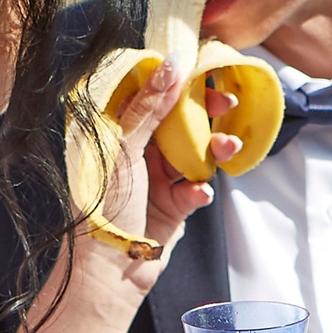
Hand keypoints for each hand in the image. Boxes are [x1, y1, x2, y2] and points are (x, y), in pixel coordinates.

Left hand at [89, 66, 248, 294]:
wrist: (109, 268)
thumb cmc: (104, 205)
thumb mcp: (124, 147)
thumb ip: (148, 107)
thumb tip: (170, 64)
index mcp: (115, 132)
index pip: (148, 94)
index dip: (174, 80)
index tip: (200, 69)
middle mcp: (136, 151)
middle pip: (178, 120)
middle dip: (205, 112)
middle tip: (227, 104)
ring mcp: (156, 178)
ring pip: (194, 152)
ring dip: (213, 148)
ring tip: (227, 147)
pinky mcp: (173, 205)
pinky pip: (196, 188)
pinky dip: (200, 189)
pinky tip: (198, 193)